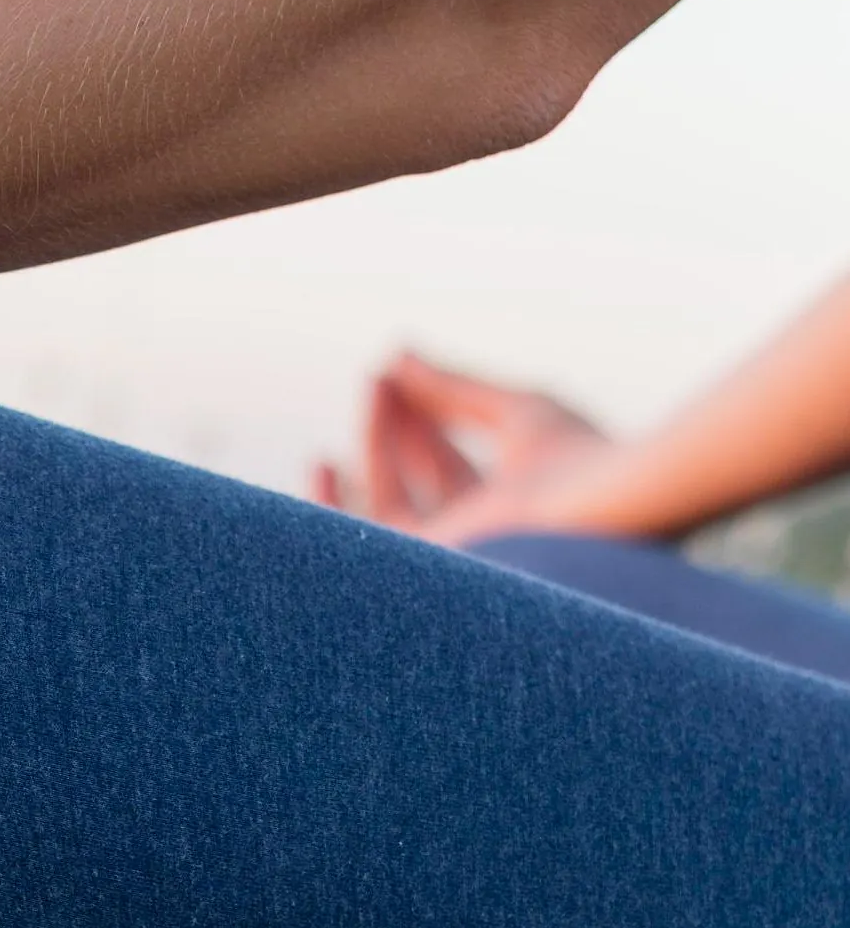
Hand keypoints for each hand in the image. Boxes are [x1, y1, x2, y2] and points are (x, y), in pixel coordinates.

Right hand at [311, 352, 613, 545]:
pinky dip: (336, 506)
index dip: (420, 413)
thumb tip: (396, 355)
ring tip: (372, 385)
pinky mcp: (432, 572)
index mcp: (508, 506)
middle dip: (397, 426)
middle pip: (418, 480)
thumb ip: (452, 387)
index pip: (446, 462)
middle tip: (380, 376)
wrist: (604, 506)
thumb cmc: (580, 460)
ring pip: (389, 504)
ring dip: (375, 445)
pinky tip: (323, 461)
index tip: (396, 371)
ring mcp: (456, 556)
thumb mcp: (515, 409)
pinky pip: (368, 543)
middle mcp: (479, 536)